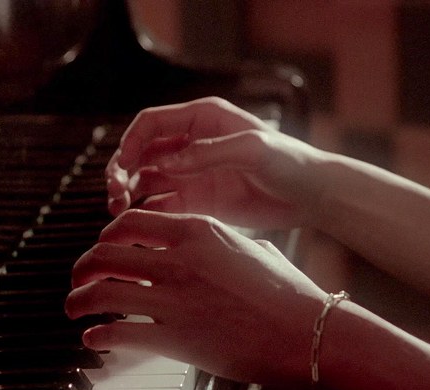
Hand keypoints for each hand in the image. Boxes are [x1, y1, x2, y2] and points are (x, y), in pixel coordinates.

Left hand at [66, 209, 327, 384]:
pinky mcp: (176, 339)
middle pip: (107, 255)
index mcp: (198, 232)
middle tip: (79, 277)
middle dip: (84, 267)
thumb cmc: (287, 291)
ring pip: (103, 293)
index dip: (108, 234)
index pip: (132, 223)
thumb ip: (217, 243)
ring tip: (73, 307)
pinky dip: (99, 336)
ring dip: (80, 300)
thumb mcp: (251, 248)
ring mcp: (175, 300)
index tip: (103, 246)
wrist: (308, 331)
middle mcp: (179, 261)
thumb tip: (201, 246)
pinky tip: (94, 340)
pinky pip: (120, 334)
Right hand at [107, 97, 327, 229]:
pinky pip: (162, 206)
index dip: (130, 143)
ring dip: (128, 194)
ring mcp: (193, 175)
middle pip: (141, 154)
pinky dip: (146, 215)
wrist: (314, 195)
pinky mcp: (198, 202)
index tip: (121, 168)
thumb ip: (206, 154)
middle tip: (115, 195)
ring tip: (119, 212)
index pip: (151, 124)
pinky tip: (140, 227)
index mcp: (202, 120)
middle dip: (121, 171)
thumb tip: (164, 165)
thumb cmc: (290, 161)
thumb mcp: (252, 150)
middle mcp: (191, 145)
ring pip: (145, 181)